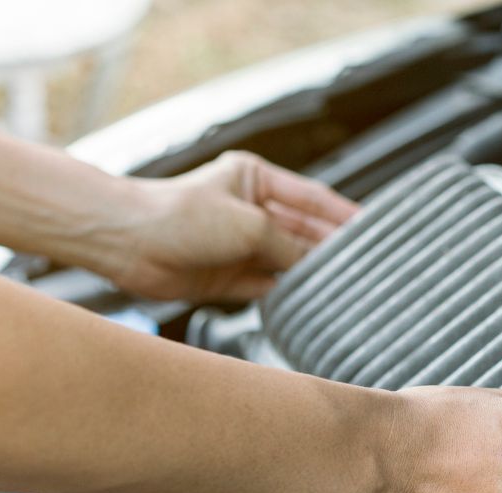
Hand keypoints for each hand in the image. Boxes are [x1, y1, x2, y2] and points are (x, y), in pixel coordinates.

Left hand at [109, 151, 357, 301]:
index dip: (344, 214)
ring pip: (289, 262)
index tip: (375, 228)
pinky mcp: (228, 278)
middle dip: (333, 248)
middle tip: (369, 265)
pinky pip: (269, 288)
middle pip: (304, 232)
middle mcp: (251, 212)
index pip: (312, 198)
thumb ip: (288, 245)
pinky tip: (311, 302)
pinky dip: (288, 296)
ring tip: (348, 287)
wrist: (127, 242)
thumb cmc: (178, 215)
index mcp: (256, 181)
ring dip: (312, 274)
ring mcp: (240, 246)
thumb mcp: (249, 224)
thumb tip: (316, 264)